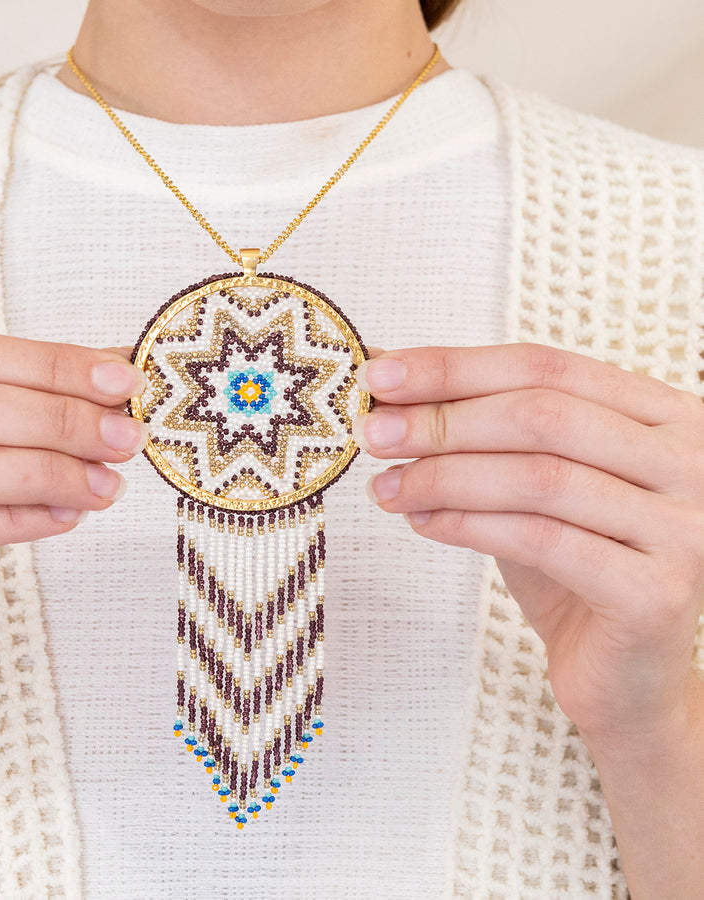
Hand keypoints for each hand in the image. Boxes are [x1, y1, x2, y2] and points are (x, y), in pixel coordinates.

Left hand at [354, 343, 703, 742]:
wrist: (623, 677)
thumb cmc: (570, 568)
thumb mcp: (525, 483)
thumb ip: (478, 431)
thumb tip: (389, 377)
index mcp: (662, 415)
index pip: (545, 366)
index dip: (454, 366)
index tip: (379, 373)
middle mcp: (690, 459)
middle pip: (542, 414)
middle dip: (443, 420)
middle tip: (373, 432)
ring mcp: (685, 525)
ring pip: (539, 476)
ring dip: (445, 477)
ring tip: (387, 488)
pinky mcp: (657, 590)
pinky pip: (541, 539)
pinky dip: (469, 526)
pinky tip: (423, 523)